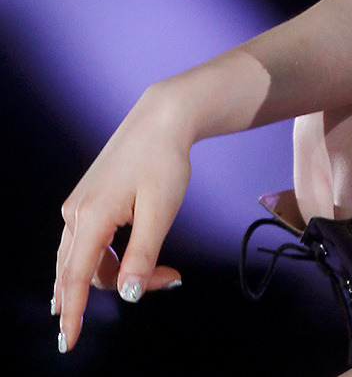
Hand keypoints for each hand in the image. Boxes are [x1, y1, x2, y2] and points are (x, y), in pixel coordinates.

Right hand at [53, 82, 190, 352]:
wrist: (161, 120)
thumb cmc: (164, 161)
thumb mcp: (160, 212)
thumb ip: (142, 256)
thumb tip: (127, 295)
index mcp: (92, 216)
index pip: (75, 278)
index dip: (73, 314)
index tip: (68, 344)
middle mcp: (76, 213)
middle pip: (86, 272)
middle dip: (123, 285)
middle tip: (170, 278)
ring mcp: (78, 205)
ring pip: (88, 259)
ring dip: (119, 272)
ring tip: (163, 270)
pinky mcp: (86, 200)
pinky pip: (89, 243)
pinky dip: (110, 258)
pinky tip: (125, 263)